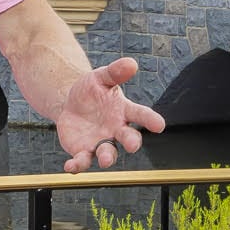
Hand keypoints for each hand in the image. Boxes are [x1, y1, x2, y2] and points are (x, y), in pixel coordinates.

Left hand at [55, 57, 164, 173]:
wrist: (70, 103)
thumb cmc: (92, 90)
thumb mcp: (101, 77)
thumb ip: (115, 72)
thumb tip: (131, 63)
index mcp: (124, 111)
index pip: (141, 115)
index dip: (151, 120)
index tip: (160, 125)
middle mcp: (116, 130)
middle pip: (128, 138)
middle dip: (132, 142)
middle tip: (133, 145)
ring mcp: (100, 143)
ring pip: (107, 153)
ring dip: (108, 157)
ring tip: (106, 160)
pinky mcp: (83, 151)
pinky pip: (82, 161)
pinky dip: (78, 165)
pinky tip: (70, 166)